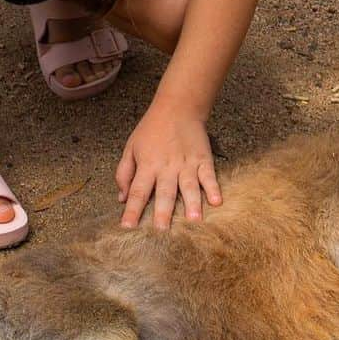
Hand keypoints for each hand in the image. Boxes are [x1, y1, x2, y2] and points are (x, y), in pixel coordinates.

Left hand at [115, 106, 221, 229]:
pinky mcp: (203, 159)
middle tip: (162, 232)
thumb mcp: (130, 147)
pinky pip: (209, 175)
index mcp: (147, 165)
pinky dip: (213, 188)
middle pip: (164, 192)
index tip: (127, 228)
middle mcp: (166, 167)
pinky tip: (217, 201)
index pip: (138, 192)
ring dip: (191, 204)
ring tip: (194, 221)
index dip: (132, 210)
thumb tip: (122, 198)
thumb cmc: (151, 129)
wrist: (177, 107)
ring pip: (188, 186)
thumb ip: (124, 173)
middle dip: (162, 212)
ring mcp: (186, 163)